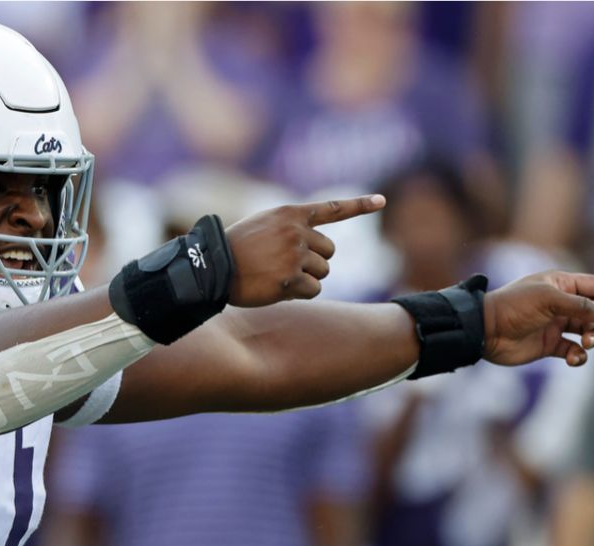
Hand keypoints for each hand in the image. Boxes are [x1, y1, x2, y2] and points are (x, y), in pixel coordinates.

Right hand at [225, 195, 384, 306]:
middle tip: (285, 266)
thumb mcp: (262, 226)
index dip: (360, 205)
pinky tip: (276, 289)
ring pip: (322, 273)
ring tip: (276, 276)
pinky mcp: (291, 279)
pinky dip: (299, 294)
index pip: (332, 208)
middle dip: (314, 262)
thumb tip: (320, 254)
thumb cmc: (232, 250)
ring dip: (305, 279)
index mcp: (290, 214)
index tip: (382, 201)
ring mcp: (294, 255)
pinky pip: (313, 291)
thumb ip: (290, 230)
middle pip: (329, 251)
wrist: (211, 268)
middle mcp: (296, 232)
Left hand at [483, 271, 593, 366]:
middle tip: (591, 333)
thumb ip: (580, 306)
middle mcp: (562, 304)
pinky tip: (574, 358)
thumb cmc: (513, 306)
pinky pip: (575, 352)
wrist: (484, 331)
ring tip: (585, 345)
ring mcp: (557, 325)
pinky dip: (579, 356)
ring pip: (590, 333)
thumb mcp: (547, 300)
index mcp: (562, 285)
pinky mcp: (549, 345)